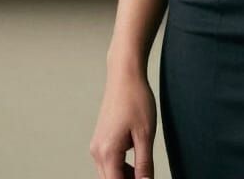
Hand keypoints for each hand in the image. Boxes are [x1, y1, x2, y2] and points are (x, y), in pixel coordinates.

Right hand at [89, 64, 156, 178]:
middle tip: (146, 176)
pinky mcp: (100, 138)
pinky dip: (121, 167)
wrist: (124, 75)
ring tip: (144, 172)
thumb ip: (144, 164)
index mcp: (107, 152)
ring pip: (109, 173)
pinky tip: (137, 162)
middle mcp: (97, 151)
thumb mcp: (146, 134)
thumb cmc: (136, 99)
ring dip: (124, 177)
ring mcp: (97, 145)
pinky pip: (108, 161)